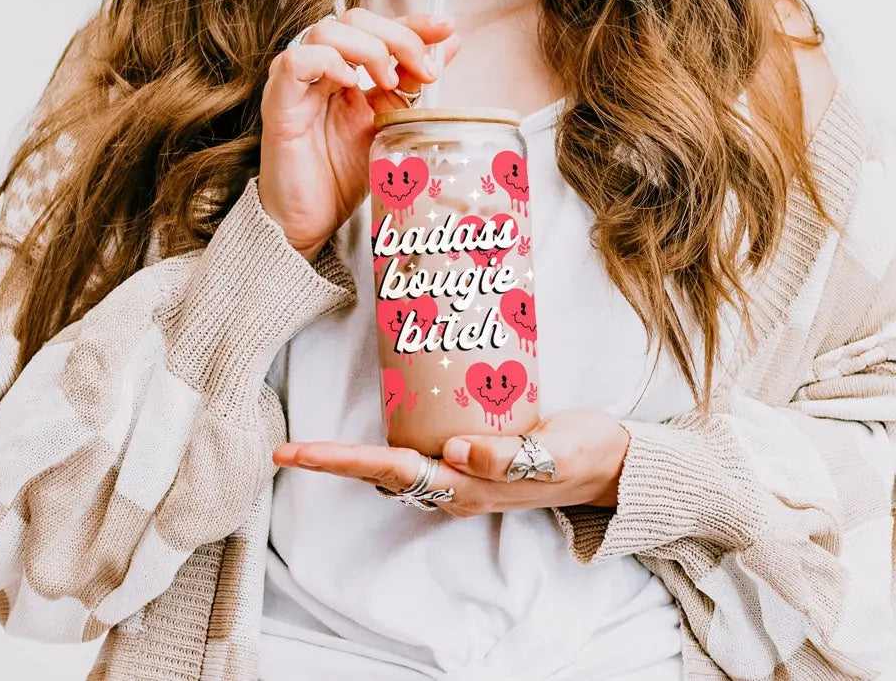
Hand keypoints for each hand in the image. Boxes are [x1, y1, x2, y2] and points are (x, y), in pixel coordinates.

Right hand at [258, 8, 461, 260]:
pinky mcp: (279, 104)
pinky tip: (351, 82)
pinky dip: (327, 62)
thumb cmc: (342, 176)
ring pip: (325, 32)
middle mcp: (319, 70)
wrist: (311, 220)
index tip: (447, 29)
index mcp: (345, 71)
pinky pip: (295, 62)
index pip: (377, 26)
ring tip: (389, 82)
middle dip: (397, 35)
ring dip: (367, 48)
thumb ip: (413, 84)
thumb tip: (448, 45)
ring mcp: (297, 84)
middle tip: (424, 69)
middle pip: (353, 19)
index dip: (412, 22)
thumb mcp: (390, 122)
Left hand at [272, 408, 630, 515]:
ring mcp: (462, 472)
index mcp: (470, 486)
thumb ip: (509, 456)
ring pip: (397, 463)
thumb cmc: (584, 455)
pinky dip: (391, 437)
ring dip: (355, 453)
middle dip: (332, 461)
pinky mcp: (472, 454)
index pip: (392, 472)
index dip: (340, 461)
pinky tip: (387, 410)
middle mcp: (457, 483)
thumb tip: (453, 452)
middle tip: (286, 448)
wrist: (610, 464)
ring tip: (317, 437)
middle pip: (381, 473)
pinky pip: (421, 449)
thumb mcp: (555, 453)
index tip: (295, 454)